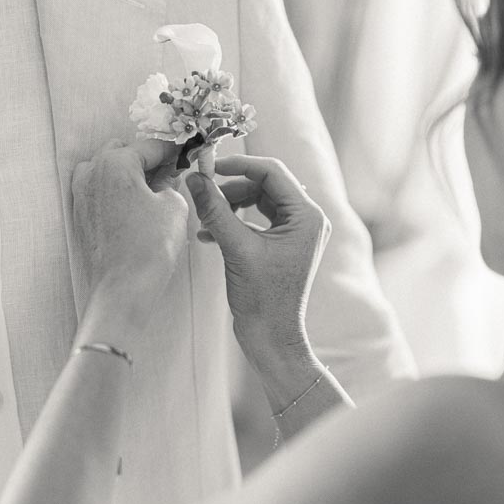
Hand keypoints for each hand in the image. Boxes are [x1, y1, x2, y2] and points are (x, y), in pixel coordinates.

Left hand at [71, 140, 188, 330]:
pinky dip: (117, 194)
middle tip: (170, 175)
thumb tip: (165, 180)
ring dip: (128, 176)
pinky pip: (100, 193)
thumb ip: (170, 183)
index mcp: (115, 163)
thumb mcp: (174, 206)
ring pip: (107, 172)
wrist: (123, 289)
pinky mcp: (81, 217)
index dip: (172, 150)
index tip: (185, 154)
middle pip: (122, 153)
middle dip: (146, 160)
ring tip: (153, 193)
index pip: (149, 146)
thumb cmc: (149, 247)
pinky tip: (137, 209)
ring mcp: (81, 195)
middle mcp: (91, 173)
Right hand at [186, 155, 330, 356]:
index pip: (272, 172)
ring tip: (204, 219)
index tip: (210, 166)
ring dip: (230, 206)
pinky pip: (257, 220)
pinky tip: (208, 235)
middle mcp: (308, 220)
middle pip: (265, 184)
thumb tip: (194, 178)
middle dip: (231, 188)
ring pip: (258, 201)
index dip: (239, 165)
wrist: (272, 338)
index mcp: (307, 216)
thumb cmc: (264, 299)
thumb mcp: (236, 248)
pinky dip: (234, 222)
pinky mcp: (283, 244)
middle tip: (203, 191)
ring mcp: (296, 233)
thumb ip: (215, 209)